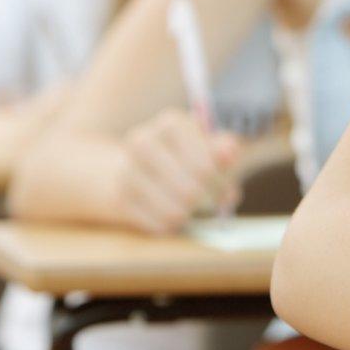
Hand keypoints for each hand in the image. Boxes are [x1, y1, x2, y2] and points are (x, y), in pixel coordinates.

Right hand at [103, 109, 241, 233]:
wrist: (124, 167)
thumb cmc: (176, 157)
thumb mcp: (201, 145)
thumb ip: (220, 148)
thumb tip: (231, 151)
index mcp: (171, 124)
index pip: (205, 164)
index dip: (221, 183)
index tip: (229, 192)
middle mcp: (144, 141)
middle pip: (191, 188)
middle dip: (209, 201)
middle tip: (217, 206)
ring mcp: (127, 170)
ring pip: (174, 210)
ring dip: (190, 215)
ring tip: (192, 210)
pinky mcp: (118, 198)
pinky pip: (157, 224)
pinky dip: (170, 225)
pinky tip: (172, 218)